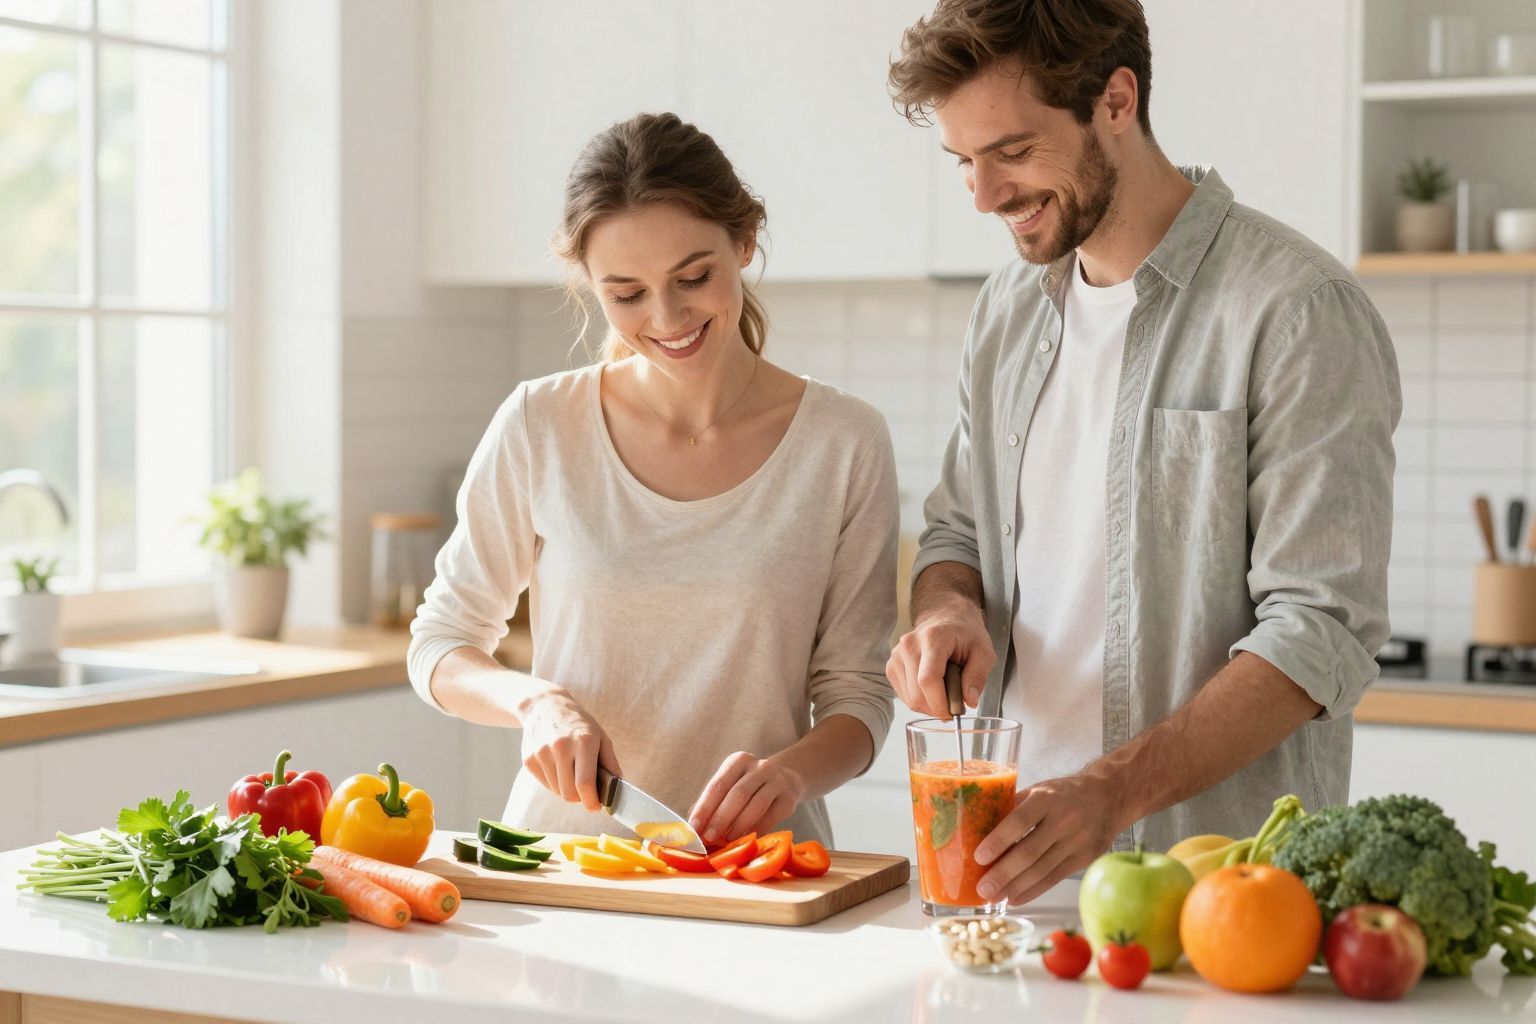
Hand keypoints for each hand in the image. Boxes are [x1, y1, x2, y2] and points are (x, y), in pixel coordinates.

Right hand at [515, 685, 620, 812]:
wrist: (545, 706)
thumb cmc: (578, 724)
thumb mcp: (600, 736)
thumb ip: (610, 763)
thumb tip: (617, 789)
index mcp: (583, 741)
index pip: (585, 783)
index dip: (591, 801)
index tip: (595, 807)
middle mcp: (561, 746)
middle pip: (569, 793)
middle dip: (580, 798)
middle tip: (586, 791)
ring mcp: (542, 753)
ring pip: (557, 792)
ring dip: (567, 789)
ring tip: (571, 772)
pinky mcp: (528, 759)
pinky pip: (546, 785)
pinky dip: (554, 783)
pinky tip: (558, 766)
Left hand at [687, 752, 805, 843]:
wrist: (787, 778)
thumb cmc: (749, 786)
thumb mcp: (732, 784)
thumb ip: (713, 803)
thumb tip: (693, 829)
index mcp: (738, 761)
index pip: (718, 785)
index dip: (704, 807)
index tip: (694, 827)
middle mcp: (759, 767)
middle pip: (737, 794)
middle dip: (720, 818)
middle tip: (709, 837)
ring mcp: (777, 781)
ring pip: (756, 804)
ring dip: (738, 825)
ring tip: (727, 840)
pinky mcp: (789, 798)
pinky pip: (772, 816)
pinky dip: (757, 829)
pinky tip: (746, 839)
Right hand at [886, 605, 994, 718]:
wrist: (946, 618)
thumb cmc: (965, 634)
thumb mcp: (984, 651)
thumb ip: (978, 676)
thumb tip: (969, 701)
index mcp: (933, 638)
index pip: (928, 679)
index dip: (940, 703)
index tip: (954, 713)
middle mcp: (909, 645)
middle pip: (917, 694)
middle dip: (938, 707)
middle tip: (956, 704)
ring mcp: (897, 655)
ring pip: (909, 698)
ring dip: (929, 705)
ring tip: (945, 692)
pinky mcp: (892, 666)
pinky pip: (904, 696)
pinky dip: (920, 700)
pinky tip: (933, 689)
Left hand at [973, 773, 1126, 906]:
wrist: (1109, 797)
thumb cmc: (1064, 793)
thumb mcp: (1039, 790)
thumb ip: (1014, 808)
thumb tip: (980, 828)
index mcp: (1047, 798)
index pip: (1020, 820)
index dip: (999, 840)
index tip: (979, 857)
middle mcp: (1064, 820)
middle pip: (1030, 852)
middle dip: (1003, 874)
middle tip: (982, 888)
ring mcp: (1077, 842)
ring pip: (1041, 870)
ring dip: (1015, 887)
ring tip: (993, 897)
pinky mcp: (1084, 858)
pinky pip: (1054, 878)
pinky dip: (1032, 890)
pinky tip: (1014, 898)